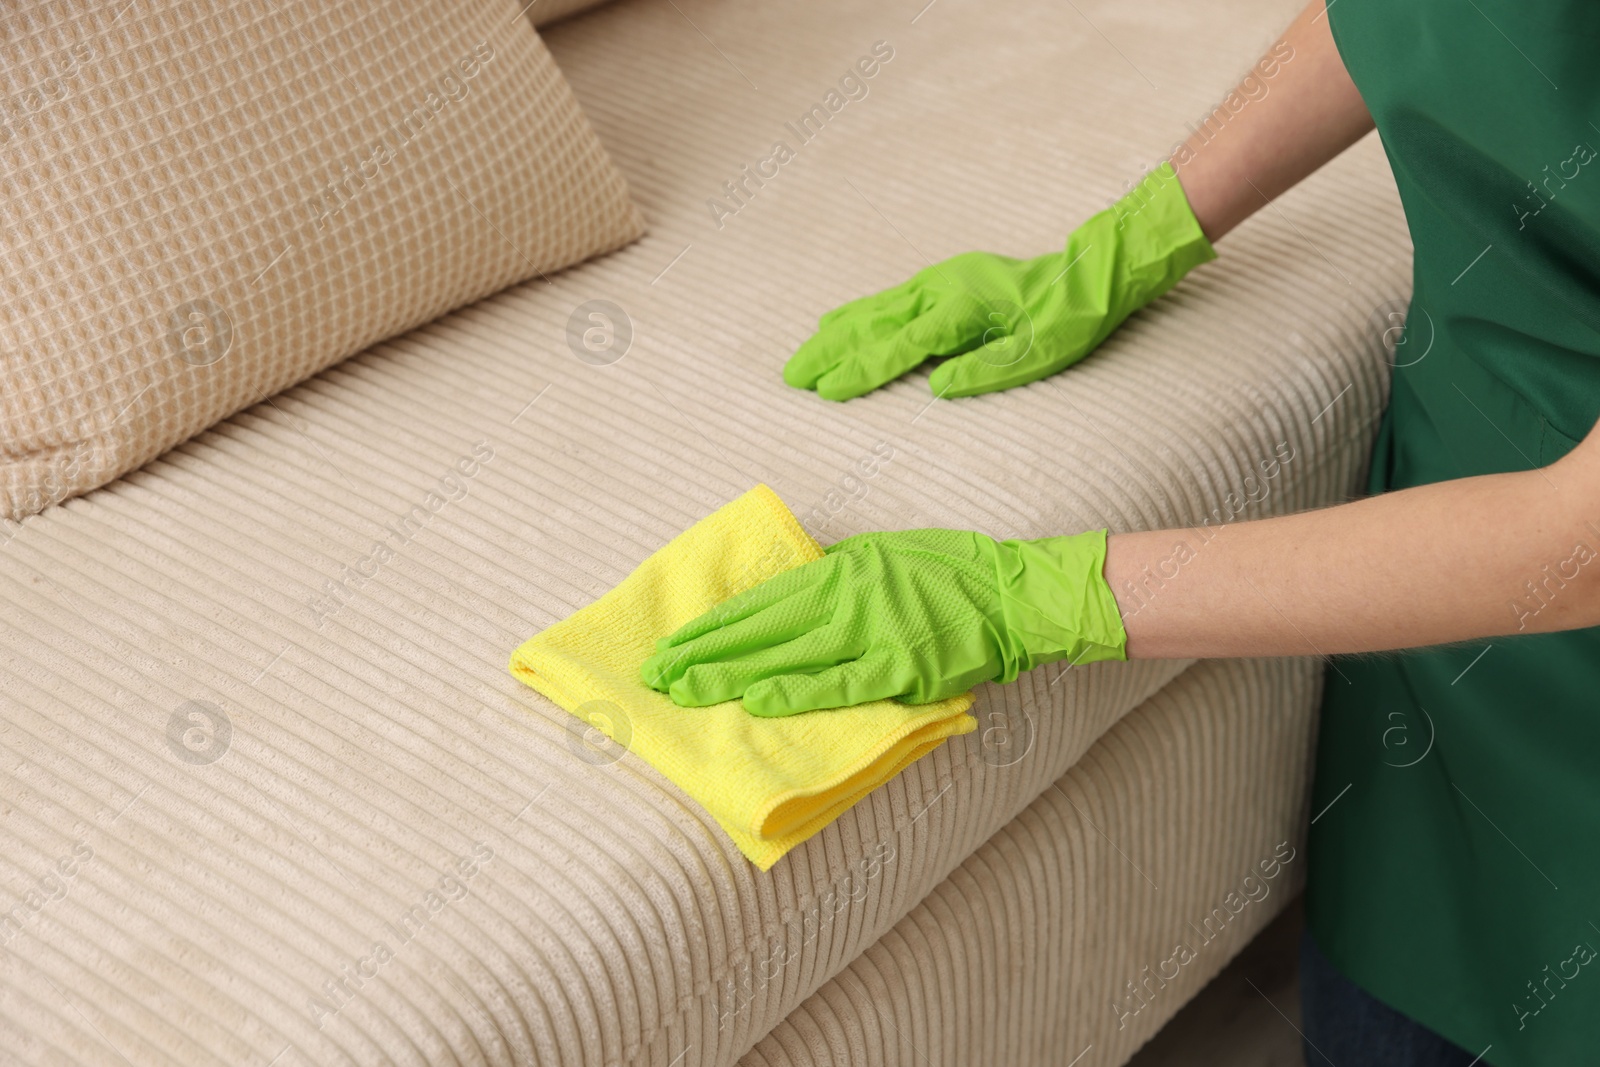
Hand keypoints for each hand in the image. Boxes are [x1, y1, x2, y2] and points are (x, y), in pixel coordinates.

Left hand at [640, 528, 1127, 715]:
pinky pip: (839, 682)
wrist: (1013, 593)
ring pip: (787, 654)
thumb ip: (835, 578)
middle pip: (761, 628)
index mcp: (839, 570)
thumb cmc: (948, 572)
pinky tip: (757, 700)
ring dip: (732, 674)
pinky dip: (797, 690)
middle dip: (705, 653)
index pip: (760, 602)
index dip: (713, 627)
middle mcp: (846, 596)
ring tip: (686, 692)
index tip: (672, 646)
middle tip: (658, 676)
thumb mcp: (881, 557)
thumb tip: (788, 598)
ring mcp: (873, 630)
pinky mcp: (901, 666)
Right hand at [782, 163, 1213, 400]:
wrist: (1088, 274)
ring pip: (874, 310)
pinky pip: (888, 301)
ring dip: (834, 334)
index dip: (862, 370)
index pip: (902, 347)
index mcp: (963, 309)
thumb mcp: (1039, 353)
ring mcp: (939, 280)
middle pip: (873, 325)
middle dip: (830, 352)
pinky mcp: (942, 281)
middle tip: (793, 377)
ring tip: (802, 357)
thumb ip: (987, 370)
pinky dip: (856, 315)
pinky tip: (835, 323)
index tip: (828, 391)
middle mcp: (942, 289)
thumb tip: (936, 388)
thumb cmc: (1068, 319)